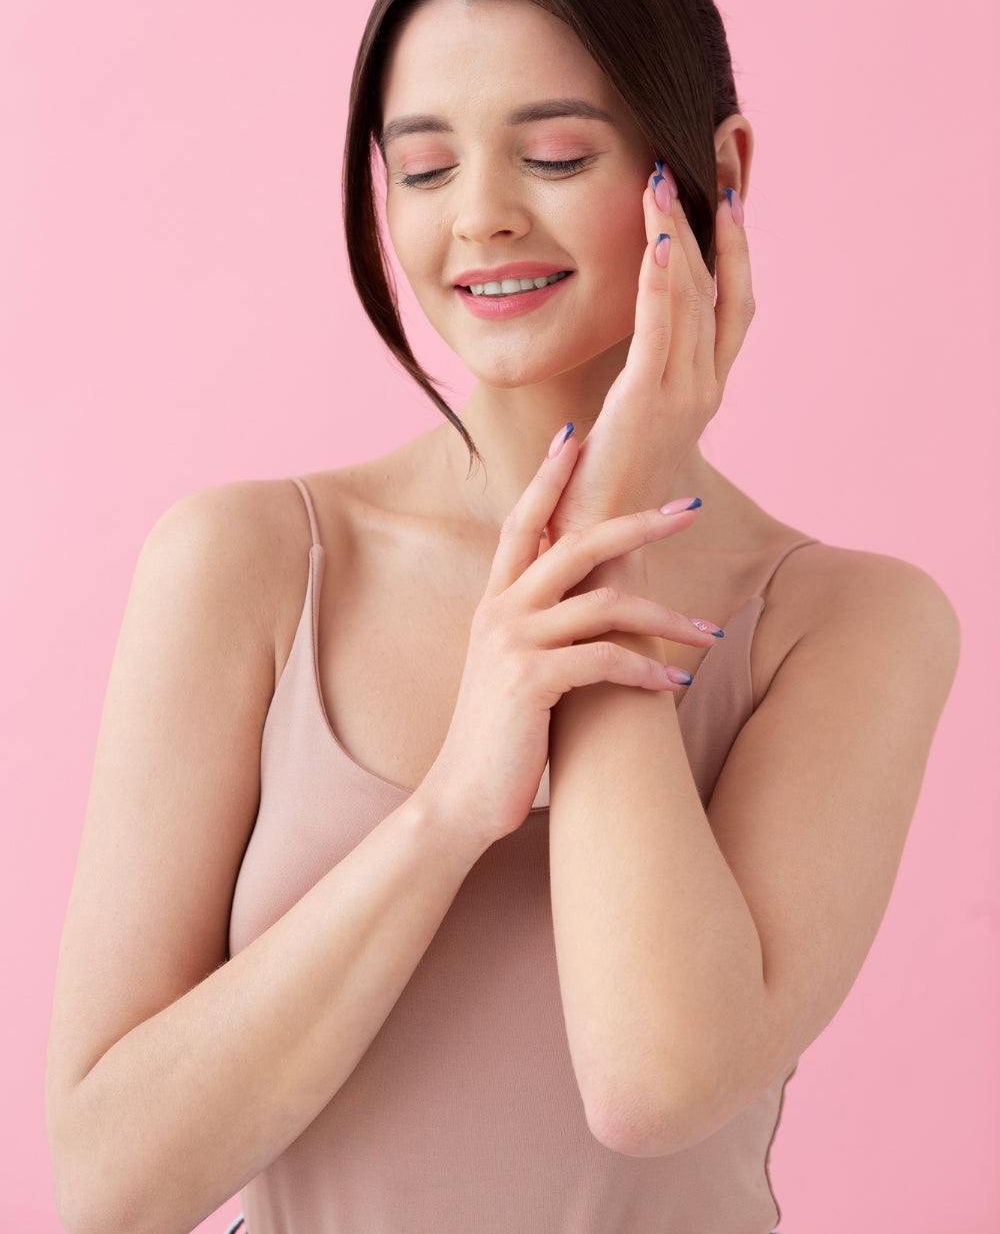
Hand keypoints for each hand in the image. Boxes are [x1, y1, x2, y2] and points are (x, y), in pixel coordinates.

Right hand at [421, 426, 719, 849]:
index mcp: (495, 601)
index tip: (577, 436)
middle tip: (690, 508)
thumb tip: (591, 594)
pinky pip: (605, 659)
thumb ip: (542, 623)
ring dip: (669, 616)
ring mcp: (512, 643)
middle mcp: (499, 611)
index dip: (548, 476)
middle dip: (639, 522)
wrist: (461, 797)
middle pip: (577, 543)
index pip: (522, 521)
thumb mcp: (514, 665)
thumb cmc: (501, 734)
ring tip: (711, 633)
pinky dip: (648, 669)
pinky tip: (676, 683)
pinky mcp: (530, 681)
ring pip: (605, 602)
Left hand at [547, 171, 754, 537]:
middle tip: (709, 160)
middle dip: (718, 221)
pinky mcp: (648, 404)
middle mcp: (705, 387)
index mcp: (704, 389)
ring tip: (660, 181)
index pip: (732, 302)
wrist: (599, 548)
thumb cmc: (603, 486)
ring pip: (692, 299)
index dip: (735, 247)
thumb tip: (629, 333)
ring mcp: (684, 396)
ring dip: (676, 235)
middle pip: (724, 287)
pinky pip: (659, 330)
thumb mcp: (629, 419)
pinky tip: (656, 240)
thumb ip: (638, 377)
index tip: (726, 192)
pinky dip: (660, 281)